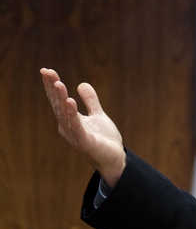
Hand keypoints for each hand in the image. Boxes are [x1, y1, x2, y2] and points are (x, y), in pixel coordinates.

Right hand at [40, 68, 125, 186]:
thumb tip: (82, 84)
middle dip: (53, 88)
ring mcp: (75, 135)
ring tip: (58, 83)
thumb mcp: (98, 116)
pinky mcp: (85, 142)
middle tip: (48, 72)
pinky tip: (70, 101)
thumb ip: (91, 101)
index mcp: (69, 120)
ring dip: (61, 98)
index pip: (58, 100)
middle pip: (58, 104)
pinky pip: (77, 126)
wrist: (115, 159)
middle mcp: (67, 127)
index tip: (46, 70)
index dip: (52, 85)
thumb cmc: (104, 139)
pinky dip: (72, 114)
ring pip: (65, 114)